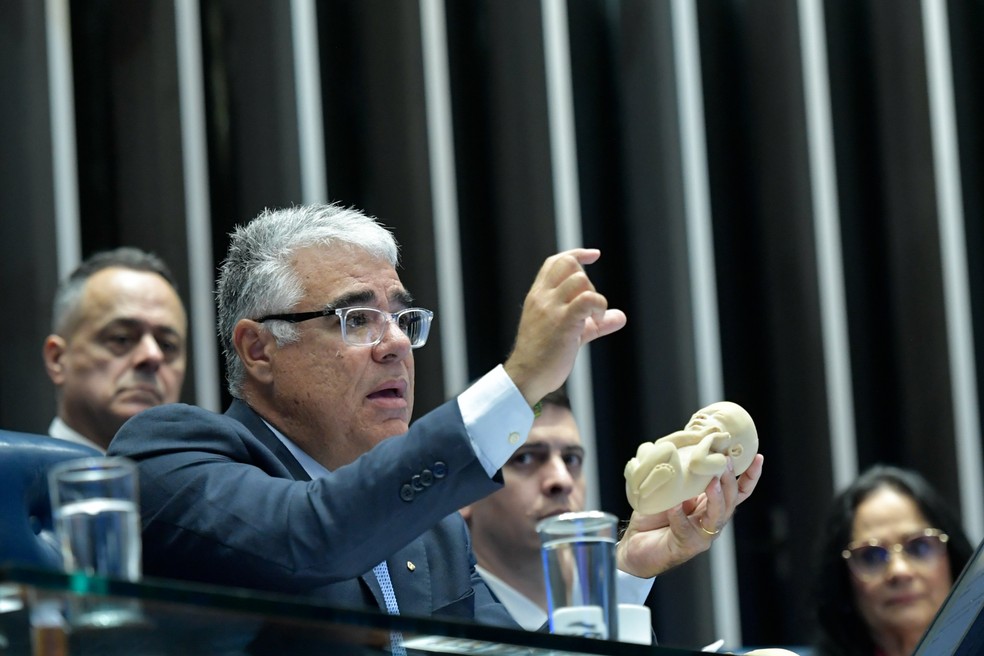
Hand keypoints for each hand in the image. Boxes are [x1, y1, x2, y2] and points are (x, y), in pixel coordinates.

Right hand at [503, 249, 626, 404]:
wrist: (527, 376)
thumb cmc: (544, 357)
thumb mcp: (569, 333)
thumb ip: (593, 323)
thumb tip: (620, 317)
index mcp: (538, 296)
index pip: (554, 262)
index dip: (576, 254)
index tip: (594, 255)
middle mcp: (543, 297)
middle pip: (569, 265)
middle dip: (587, 280)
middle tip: (589, 307)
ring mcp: (551, 309)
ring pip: (580, 280)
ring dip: (595, 295)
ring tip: (594, 318)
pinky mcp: (563, 322)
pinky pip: (588, 299)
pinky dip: (599, 306)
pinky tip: (597, 321)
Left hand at [616, 454, 763, 577]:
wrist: (636, 544)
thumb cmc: (654, 515)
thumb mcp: (671, 489)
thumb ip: (683, 475)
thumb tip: (687, 446)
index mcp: (711, 504)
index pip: (738, 491)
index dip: (750, 476)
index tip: (757, 457)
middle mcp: (711, 520)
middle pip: (731, 500)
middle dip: (731, 480)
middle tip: (726, 462)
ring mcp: (702, 534)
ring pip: (717, 516)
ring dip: (716, 497)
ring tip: (712, 482)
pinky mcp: (686, 545)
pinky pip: (685, 528)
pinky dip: (679, 515)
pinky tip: (674, 505)